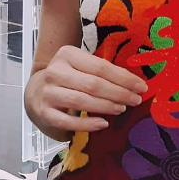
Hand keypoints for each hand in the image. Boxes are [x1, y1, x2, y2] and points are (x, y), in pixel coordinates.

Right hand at [28, 46, 146, 134]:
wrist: (37, 91)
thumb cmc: (67, 78)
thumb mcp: (81, 66)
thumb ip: (102, 71)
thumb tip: (135, 83)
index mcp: (67, 54)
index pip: (100, 67)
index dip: (123, 78)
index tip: (141, 87)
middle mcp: (55, 72)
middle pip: (93, 84)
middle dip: (119, 93)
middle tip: (135, 100)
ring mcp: (48, 92)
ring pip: (82, 101)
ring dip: (106, 106)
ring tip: (121, 109)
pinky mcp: (44, 112)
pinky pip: (68, 121)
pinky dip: (88, 124)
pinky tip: (103, 124)